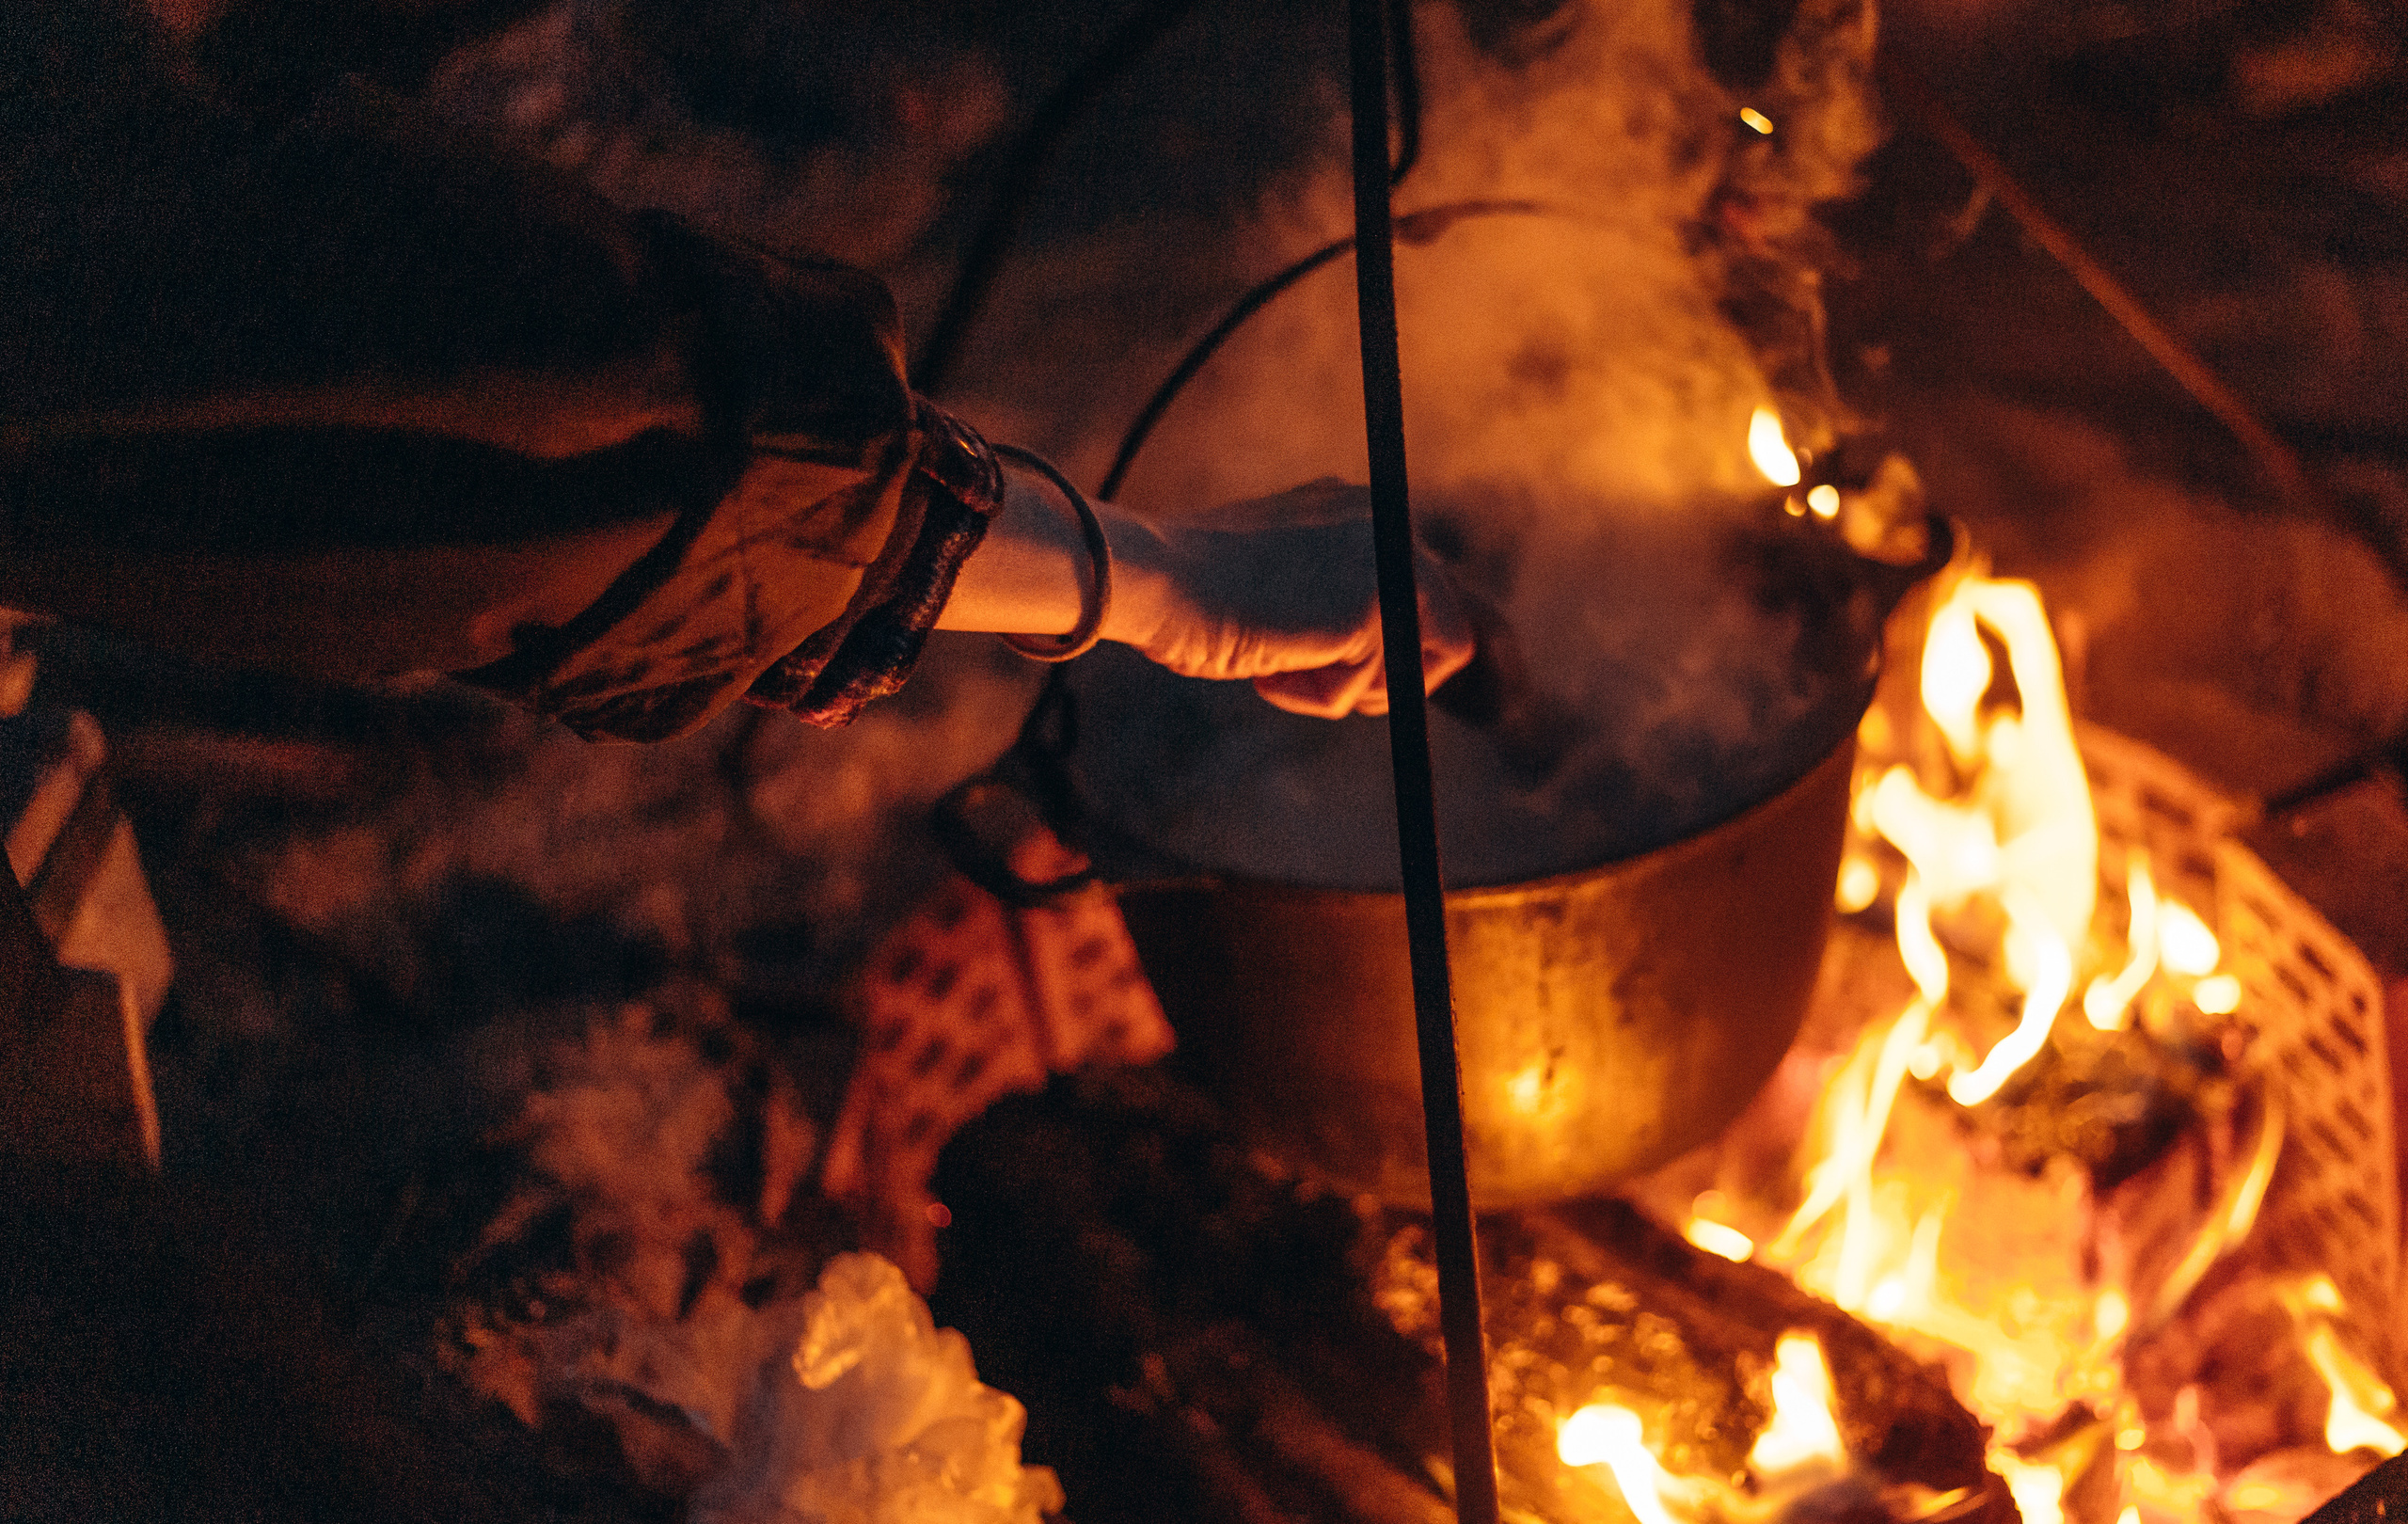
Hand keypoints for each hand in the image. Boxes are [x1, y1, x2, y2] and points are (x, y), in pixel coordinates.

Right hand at [1104, 479, 1475, 717]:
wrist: (1155, 577)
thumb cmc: (1189, 589)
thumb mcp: (1277, 581)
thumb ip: (1330, 598)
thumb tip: (1373, 655)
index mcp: (1358, 508)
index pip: (1418, 590)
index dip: (1386, 648)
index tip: (1331, 667)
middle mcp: (1386, 523)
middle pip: (1446, 626)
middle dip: (1381, 675)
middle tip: (1308, 679)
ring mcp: (1390, 561)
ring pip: (1420, 666)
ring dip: (1347, 688)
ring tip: (1277, 670)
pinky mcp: (1379, 606)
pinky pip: (1373, 691)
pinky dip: (1320, 699)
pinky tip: (1269, 671)